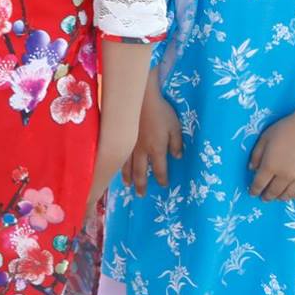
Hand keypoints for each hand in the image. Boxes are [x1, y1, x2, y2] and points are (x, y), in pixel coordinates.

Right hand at [123, 79, 183, 198]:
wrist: (140, 99)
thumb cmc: (160, 112)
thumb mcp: (175, 127)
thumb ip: (176, 143)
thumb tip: (177, 157)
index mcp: (157, 149)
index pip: (160, 169)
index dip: (162, 178)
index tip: (163, 185)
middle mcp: (142, 151)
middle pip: (141, 172)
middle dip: (142, 184)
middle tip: (141, 195)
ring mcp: (129, 145)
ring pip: (127, 165)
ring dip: (128, 177)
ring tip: (128, 185)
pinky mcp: (121, 137)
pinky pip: (119, 155)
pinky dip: (119, 164)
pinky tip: (116, 167)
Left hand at [248, 100, 294, 201]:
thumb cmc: (286, 128)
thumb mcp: (265, 138)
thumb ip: (256, 154)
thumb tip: (252, 168)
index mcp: (270, 165)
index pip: (259, 184)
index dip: (254, 190)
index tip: (252, 192)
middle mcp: (285, 175)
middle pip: (273, 192)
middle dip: (266, 196)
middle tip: (264, 197)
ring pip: (288, 195)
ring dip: (280, 198)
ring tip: (277, 197)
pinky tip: (292, 194)